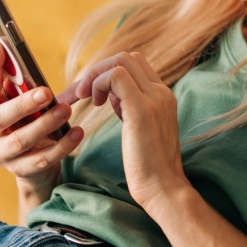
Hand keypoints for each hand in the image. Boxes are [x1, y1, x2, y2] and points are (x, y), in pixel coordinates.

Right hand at [0, 39, 83, 195]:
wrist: (29, 163)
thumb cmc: (20, 118)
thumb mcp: (11, 94)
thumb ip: (0, 70)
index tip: (2, 47)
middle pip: (1, 118)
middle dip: (23, 104)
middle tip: (46, 92)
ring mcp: (0, 154)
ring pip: (22, 140)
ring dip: (46, 124)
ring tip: (66, 110)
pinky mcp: (20, 170)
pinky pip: (42, 159)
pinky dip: (61, 146)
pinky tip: (77, 133)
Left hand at [73, 52, 189, 208]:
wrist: (163, 188)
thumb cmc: (148, 166)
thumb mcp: (140, 129)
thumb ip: (130, 108)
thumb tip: (113, 96)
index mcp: (162, 95)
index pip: (135, 64)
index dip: (108, 73)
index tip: (93, 96)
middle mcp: (161, 92)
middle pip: (126, 58)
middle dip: (98, 71)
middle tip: (83, 94)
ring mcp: (154, 98)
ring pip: (121, 62)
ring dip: (96, 76)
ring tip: (87, 99)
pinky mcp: (142, 109)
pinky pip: (115, 76)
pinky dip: (98, 84)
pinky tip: (94, 104)